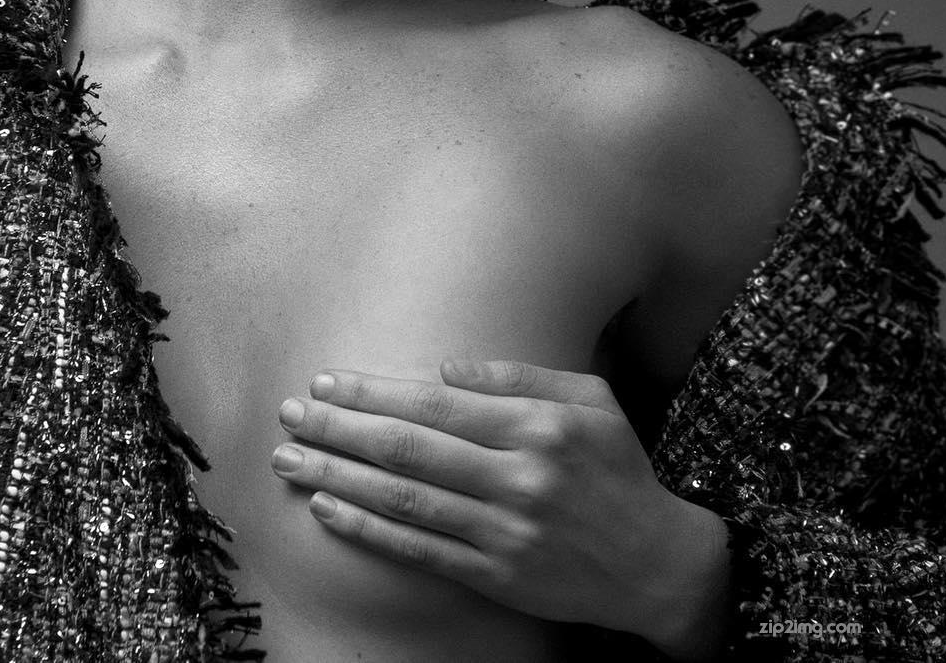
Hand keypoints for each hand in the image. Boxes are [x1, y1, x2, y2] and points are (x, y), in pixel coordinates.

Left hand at [270, 357, 723, 645]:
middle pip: (408, 450)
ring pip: (404, 500)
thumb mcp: (590, 398)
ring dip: (338, 479)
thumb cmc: (618, 467)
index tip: (328, 382)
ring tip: (289, 461)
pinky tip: (329, 511)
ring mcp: (505, 532)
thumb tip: (446, 369)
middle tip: (291, 414)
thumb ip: (519, 376)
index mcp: (538, 426)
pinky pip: (419, 550)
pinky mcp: (496, 576)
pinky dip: (368, 529)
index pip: (436, 405)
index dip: (374, 393)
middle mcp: (518, 478)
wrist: (656, 563)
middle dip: (340, 430)